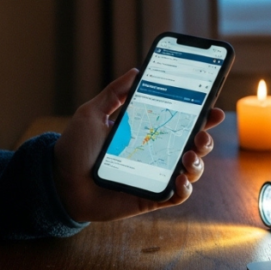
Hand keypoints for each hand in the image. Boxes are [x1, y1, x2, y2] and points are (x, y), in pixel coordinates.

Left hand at [52, 68, 225, 221]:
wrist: (58, 182)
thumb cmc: (74, 149)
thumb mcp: (92, 113)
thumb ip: (114, 93)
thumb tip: (136, 71)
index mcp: (147, 132)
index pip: (181, 122)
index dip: (201, 115)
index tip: (212, 107)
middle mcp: (157, 154)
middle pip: (194, 145)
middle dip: (206, 138)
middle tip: (202, 133)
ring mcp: (156, 176)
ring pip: (191, 170)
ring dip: (198, 163)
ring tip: (188, 157)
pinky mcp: (151, 197)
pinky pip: (177, 196)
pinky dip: (185, 188)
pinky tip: (180, 179)